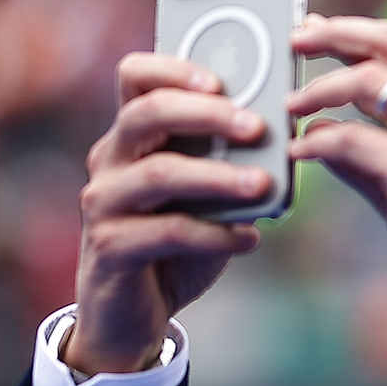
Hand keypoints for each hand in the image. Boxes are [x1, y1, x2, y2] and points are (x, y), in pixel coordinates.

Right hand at [68, 54, 271, 374]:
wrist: (132, 317)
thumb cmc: (174, 246)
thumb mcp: (203, 198)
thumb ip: (226, 164)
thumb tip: (282, 142)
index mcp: (132, 136)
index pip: (136, 77)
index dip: (174, 68)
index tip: (221, 80)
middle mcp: (110, 161)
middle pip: (146, 114)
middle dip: (206, 115)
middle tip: (257, 126)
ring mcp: (104, 203)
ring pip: (159, 173)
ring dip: (217, 176)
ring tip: (262, 183)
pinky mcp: (110, 247)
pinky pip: (167, 232)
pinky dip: (215, 234)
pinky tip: (249, 240)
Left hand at [288, 16, 386, 328]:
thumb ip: (370, 154)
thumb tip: (320, 135)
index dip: (352, 30)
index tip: (313, 31)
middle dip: (333, 33)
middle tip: (293, 42)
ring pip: (368, 81)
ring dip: (318, 88)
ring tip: (291, 107)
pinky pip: (355, 140)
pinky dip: (319, 140)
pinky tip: (301, 153)